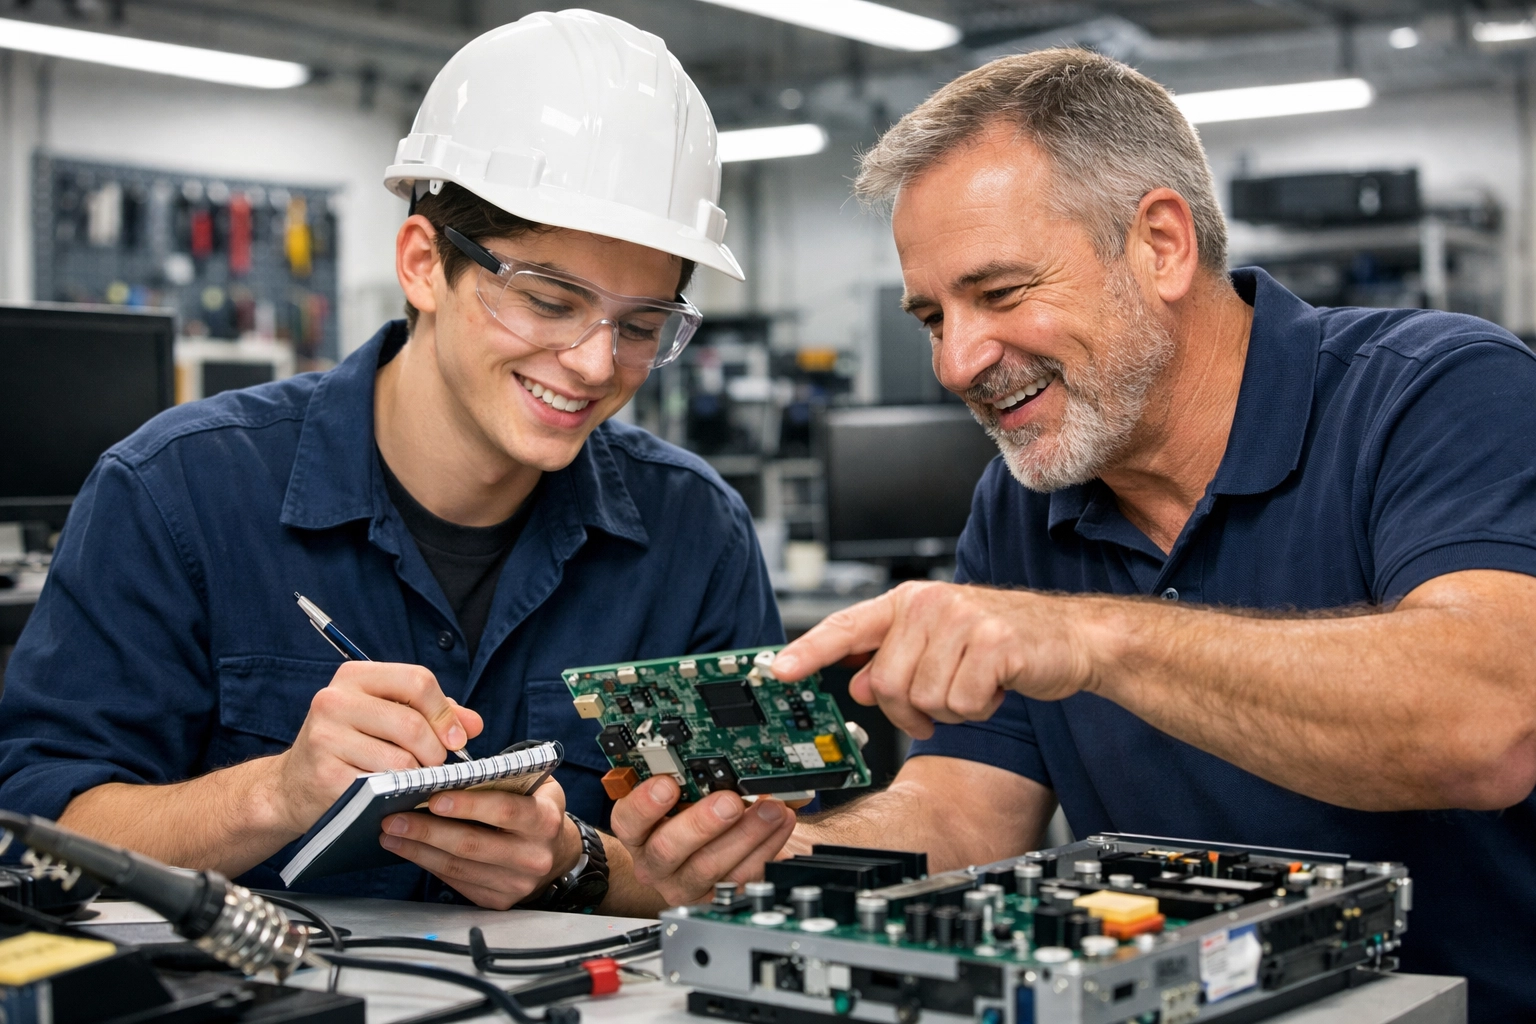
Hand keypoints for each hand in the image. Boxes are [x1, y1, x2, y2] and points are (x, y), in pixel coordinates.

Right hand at [263, 661, 483, 833]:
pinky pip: (382, 786)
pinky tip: (394, 795)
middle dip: (436, 751)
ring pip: (401, 759)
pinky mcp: (325, 775)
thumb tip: (474, 724)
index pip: (417, 680)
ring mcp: (325, 738)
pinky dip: (398, 794)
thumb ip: (433, 714)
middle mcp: (334, 700)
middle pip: (412, 723)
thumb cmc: (351, 745)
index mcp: (354, 676)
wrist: (293, 786)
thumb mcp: (387, 716)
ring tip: (414, 780)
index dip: (445, 712)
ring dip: (419, 776)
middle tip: (436, 766)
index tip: (457, 738)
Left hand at [379, 777, 580, 908]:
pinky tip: (409, 849)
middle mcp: (533, 856)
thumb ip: (504, 777)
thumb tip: (450, 774)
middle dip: (428, 830)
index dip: (468, 805)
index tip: (434, 798)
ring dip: (419, 849)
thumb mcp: (535, 784)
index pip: (505, 811)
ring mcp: (516, 883)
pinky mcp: (498, 901)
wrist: (557, 853)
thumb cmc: (536, 808)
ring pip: (458, 867)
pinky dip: (429, 864)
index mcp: (545, 820)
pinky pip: (457, 882)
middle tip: (394, 818)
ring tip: (391, 833)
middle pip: (472, 844)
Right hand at [609, 776, 796, 906]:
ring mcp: (684, 884)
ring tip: (770, 811)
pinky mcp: (714, 898)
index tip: (668, 785)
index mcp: (639, 830)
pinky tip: (779, 826)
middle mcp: (655, 862)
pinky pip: (739, 878)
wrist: (716, 854)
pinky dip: (765, 849)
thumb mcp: (689, 794)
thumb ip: (698, 777)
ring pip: (708, 867)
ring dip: (745, 835)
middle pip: (667, 848)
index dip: (645, 804)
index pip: (628, 820)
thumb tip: (732, 755)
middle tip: (730, 803)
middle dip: (702, 823)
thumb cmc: (696, 816)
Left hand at [772, 581, 1097, 738]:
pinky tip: (997, 687)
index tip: (776, 669)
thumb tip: (854, 684)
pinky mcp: (993, 645)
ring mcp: (962, 621)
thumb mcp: (940, 646)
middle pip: (884, 684)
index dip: (807, 651)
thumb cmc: (1003, 644)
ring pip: (922, 700)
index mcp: (909, 601)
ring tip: (976, 684)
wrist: (1071, 639)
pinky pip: (960, 705)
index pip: (846, 625)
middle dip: (911, 708)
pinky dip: (979, 710)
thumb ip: (893, 660)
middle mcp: (929, 604)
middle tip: (945, 696)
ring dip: (950, 710)